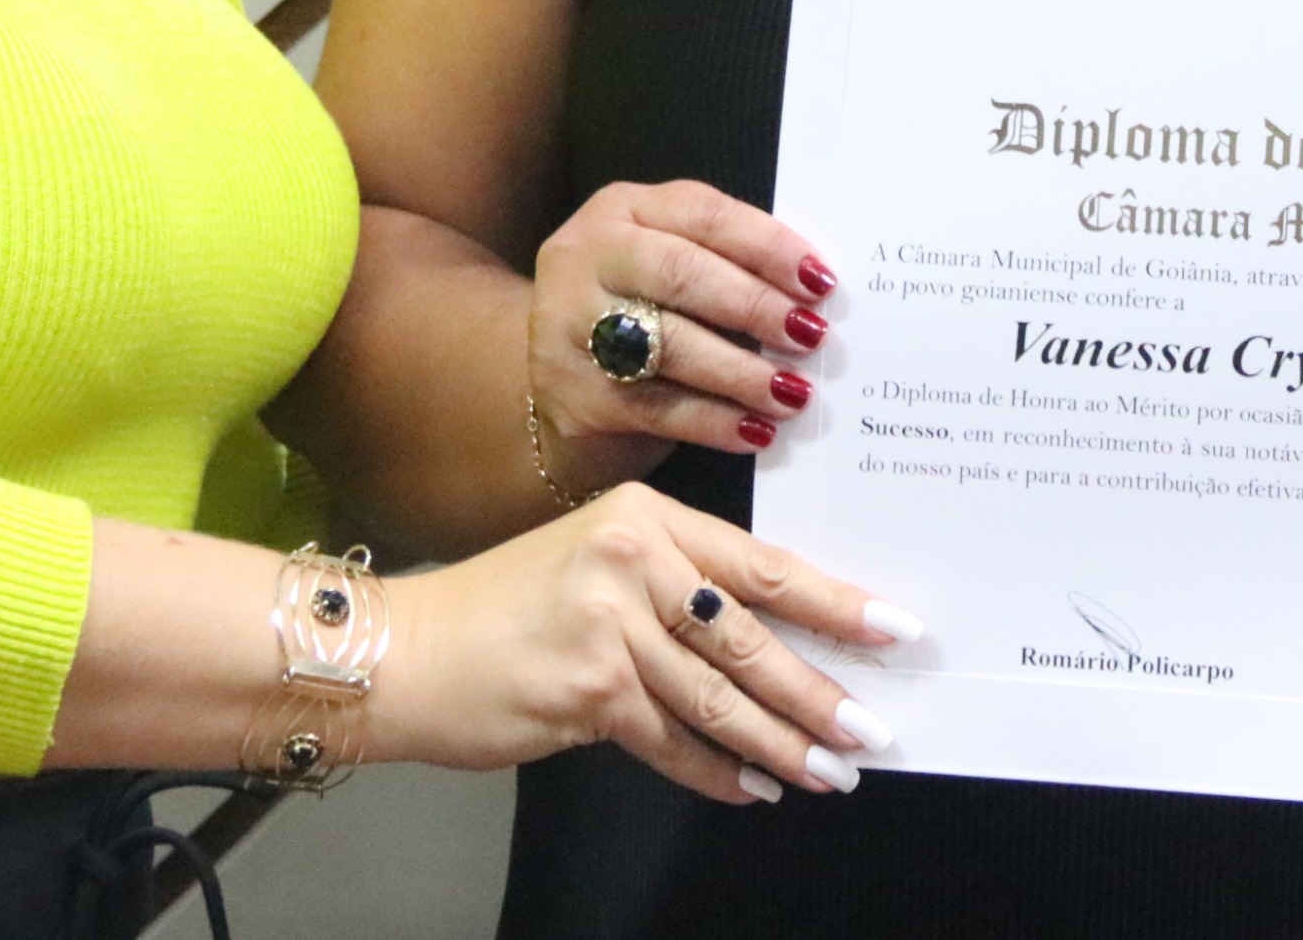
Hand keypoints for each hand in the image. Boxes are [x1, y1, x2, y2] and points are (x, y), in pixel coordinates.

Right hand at [372, 482, 912, 799]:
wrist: (409, 650)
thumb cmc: (505, 610)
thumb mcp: (597, 562)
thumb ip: (677, 588)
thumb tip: (771, 641)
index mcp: (649, 515)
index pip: (765, 565)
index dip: (836, 603)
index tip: (893, 628)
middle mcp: (636, 559)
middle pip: (753, 637)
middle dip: (819, 691)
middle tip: (870, 728)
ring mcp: (611, 624)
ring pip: (721, 697)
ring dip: (780, 742)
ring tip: (828, 770)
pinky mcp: (590, 689)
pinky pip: (674, 741)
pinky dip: (717, 771)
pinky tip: (753, 787)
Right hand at [529, 180, 836, 469]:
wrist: (561, 381)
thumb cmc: (639, 311)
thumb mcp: (667, 264)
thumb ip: (726, 263)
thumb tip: (813, 294)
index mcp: (623, 209)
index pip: (702, 213)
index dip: (765, 245)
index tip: (819, 280)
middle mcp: (588, 256)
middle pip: (681, 274)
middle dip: (754, 305)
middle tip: (810, 335)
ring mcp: (569, 324)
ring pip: (668, 345)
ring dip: (741, 371)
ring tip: (793, 392)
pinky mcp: (573, 393)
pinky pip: (656, 407)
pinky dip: (714, 420)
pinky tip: (755, 431)